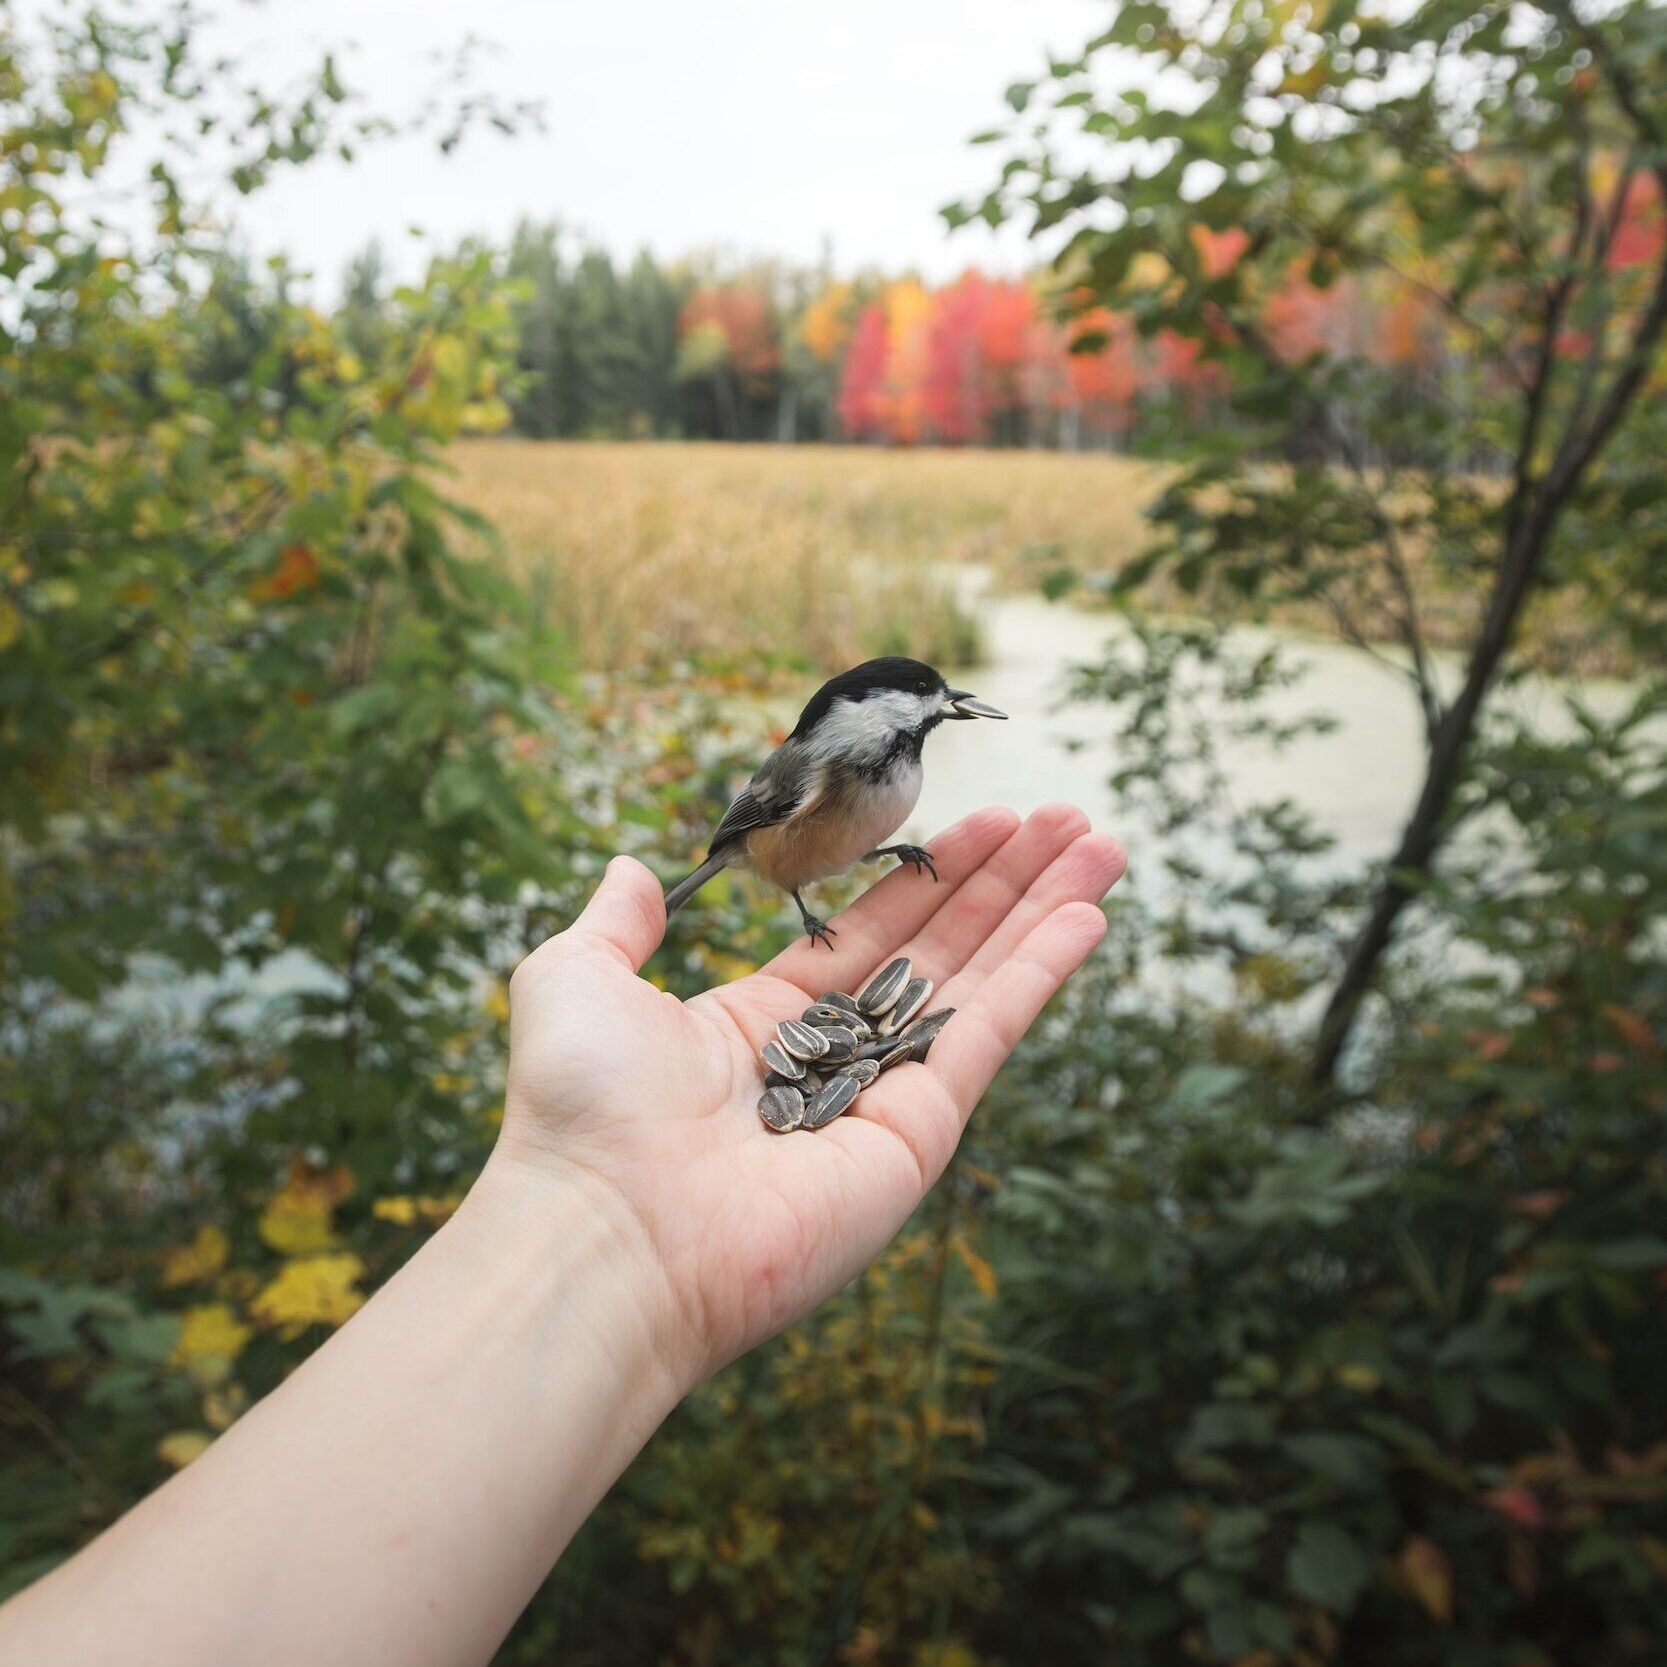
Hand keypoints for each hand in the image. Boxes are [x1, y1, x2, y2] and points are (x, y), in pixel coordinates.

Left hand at [495, 803, 1125, 1390]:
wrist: (605, 1229)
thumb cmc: (580, 1110)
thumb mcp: (576, 979)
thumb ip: (617, 924)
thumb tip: (628, 870)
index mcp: (763, 1026)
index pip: (871, 933)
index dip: (930, 876)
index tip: (988, 822)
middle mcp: (833, 1059)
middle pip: (942, 949)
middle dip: (1006, 882)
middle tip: (1068, 819)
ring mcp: (882, 1100)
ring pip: (979, 983)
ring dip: (1043, 911)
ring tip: (1101, 847)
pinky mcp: (918, 1138)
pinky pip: (988, 1036)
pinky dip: (1040, 974)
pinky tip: (1087, 915)